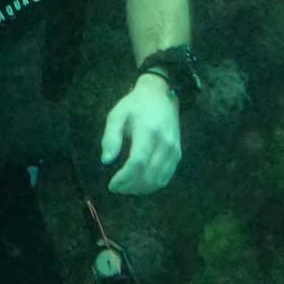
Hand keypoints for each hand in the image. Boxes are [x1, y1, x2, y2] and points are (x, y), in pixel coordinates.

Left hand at [100, 75, 181, 195]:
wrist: (161, 94)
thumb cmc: (135, 105)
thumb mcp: (117, 114)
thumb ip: (110, 137)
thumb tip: (106, 160)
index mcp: (148, 131)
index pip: (137, 162)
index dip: (124, 178)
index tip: (112, 184)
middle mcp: (164, 142)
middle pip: (148, 175)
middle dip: (130, 186)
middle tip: (116, 188)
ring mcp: (173, 149)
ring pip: (158, 180)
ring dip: (141, 189)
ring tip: (126, 188)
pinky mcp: (177, 154)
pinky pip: (166, 177)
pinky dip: (152, 185)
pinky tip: (140, 184)